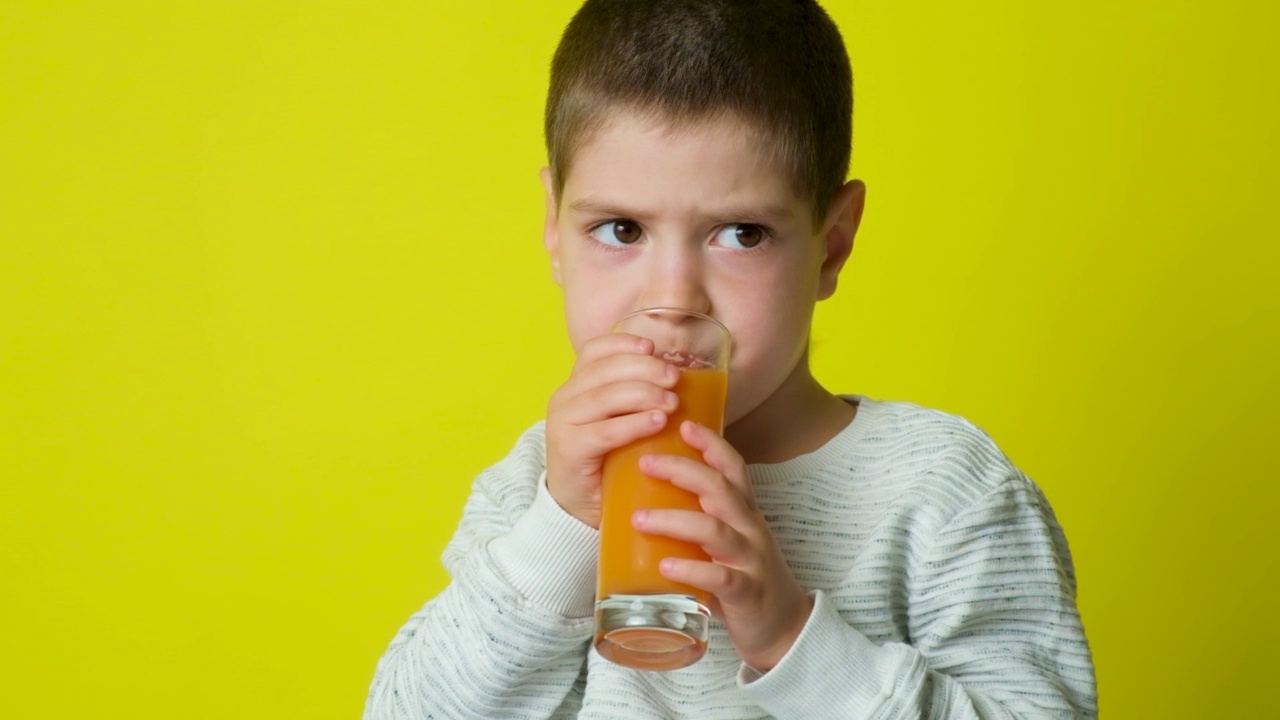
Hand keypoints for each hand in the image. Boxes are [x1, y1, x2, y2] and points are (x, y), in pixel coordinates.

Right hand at [544, 333, 680, 527]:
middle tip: (674, 378)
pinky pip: (605, 431)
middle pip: (605, 370)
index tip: (653, 346)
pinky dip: (634, 424)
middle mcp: (564, 399)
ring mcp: (563, 424)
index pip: (595, 351)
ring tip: (672, 402)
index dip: (624, 344)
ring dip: (644, 394)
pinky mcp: (570, 450)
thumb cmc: (605, 460)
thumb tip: (679, 377)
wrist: (575, 507)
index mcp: (575, 386)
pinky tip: (657, 422)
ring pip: (606, 397)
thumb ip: (634, 399)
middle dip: (644, 369)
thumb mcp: (616, 421)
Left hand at [632, 421, 812, 671]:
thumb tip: (643, 497)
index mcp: (745, 513)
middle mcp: (750, 529)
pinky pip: (720, 578)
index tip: (684, 423)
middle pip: (720, 489)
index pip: (733, 467)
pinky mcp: (747, 593)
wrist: (783, 628)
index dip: (711, 443)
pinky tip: (666, 566)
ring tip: (639, 518)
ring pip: (715, 529)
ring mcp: (750, 560)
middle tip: (645, 461)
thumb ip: (697, 518)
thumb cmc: (744, 578)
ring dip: (675, 519)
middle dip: (682, 470)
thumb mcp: (725, 541)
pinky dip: (691, 569)